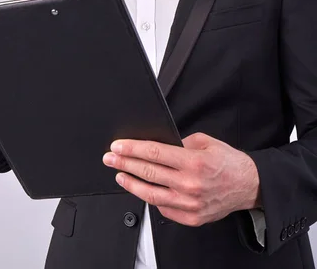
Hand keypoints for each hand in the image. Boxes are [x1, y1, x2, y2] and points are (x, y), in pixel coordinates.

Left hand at [103, 132, 261, 226]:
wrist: (249, 185)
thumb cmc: (228, 162)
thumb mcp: (205, 142)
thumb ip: (181, 143)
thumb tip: (158, 146)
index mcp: (193, 161)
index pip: (154, 153)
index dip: (132, 149)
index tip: (118, 146)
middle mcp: (190, 184)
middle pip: (148, 172)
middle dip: (124, 164)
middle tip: (110, 158)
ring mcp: (190, 203)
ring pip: (151, 194)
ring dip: (131, 184)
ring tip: (120, 175)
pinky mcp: (192, 217)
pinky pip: (164, 208)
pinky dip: (150, 199)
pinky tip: (141, 190)